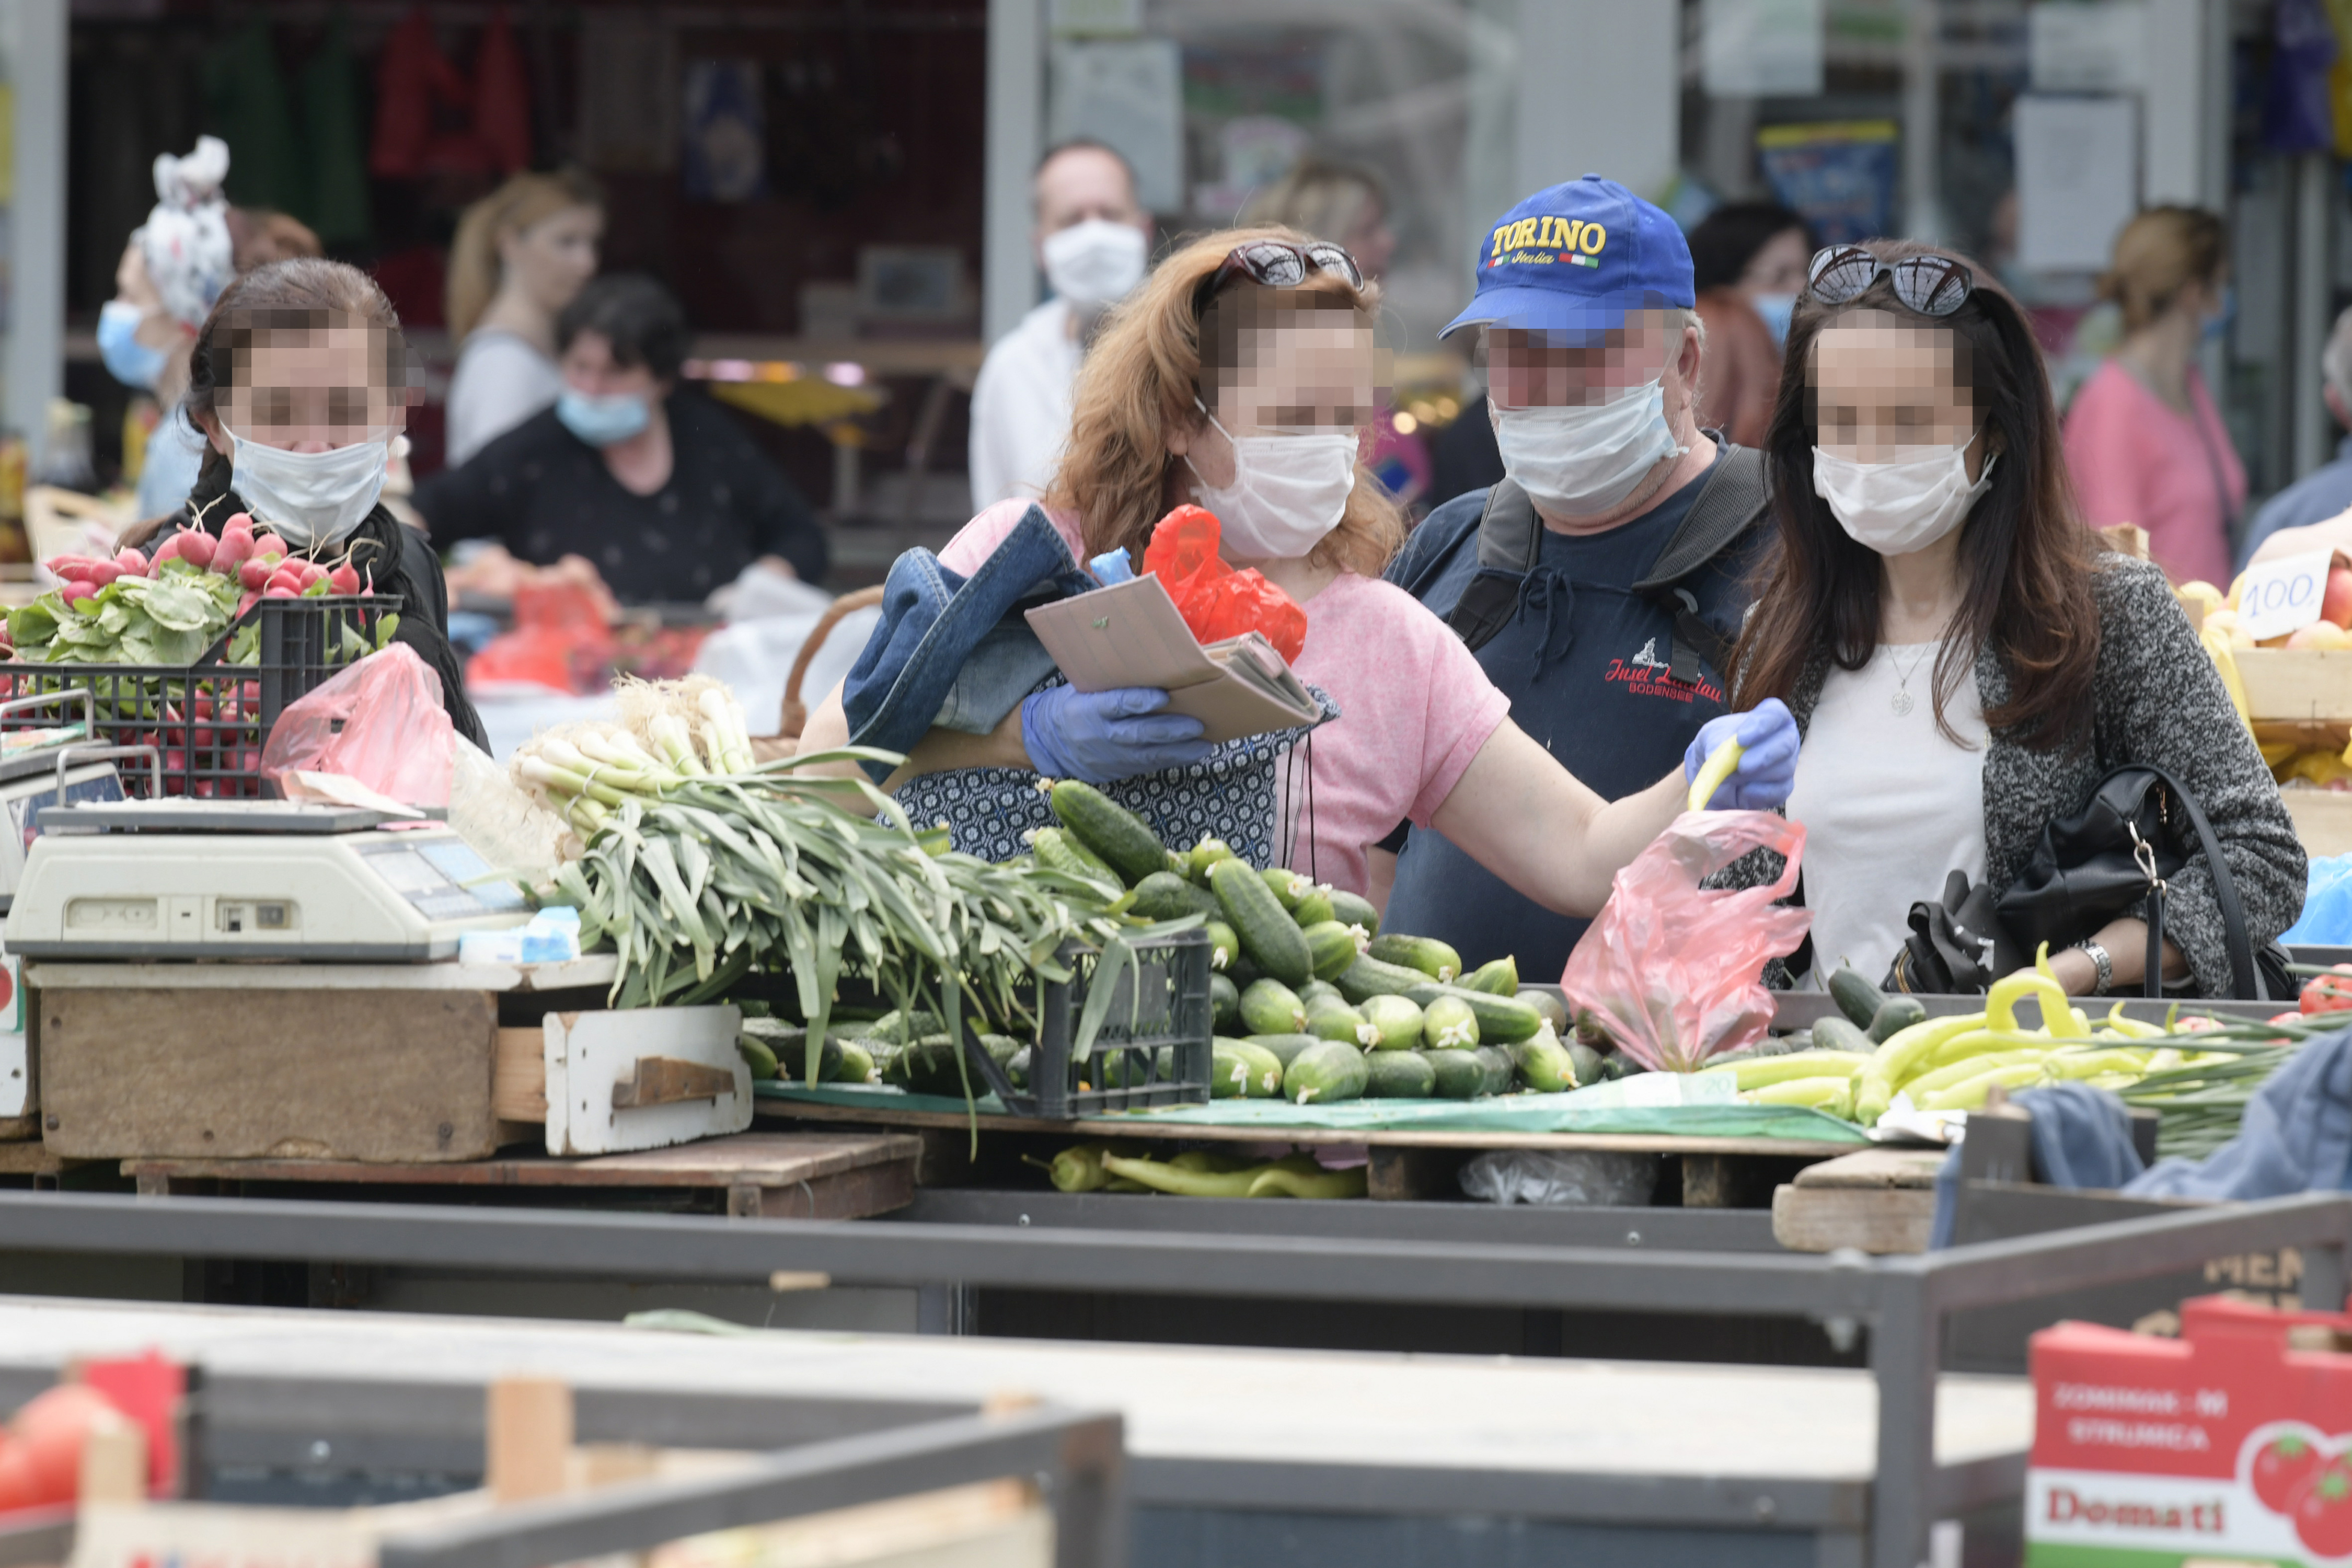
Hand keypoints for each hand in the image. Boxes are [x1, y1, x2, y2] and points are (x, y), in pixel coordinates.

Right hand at [1021, 686, 1209, 783]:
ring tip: (1204, 746)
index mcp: (1088, 708)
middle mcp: (1098, 735)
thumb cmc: (1073, 704)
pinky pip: (1146, 767)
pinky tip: (1190, 755)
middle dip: (1169, 731)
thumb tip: (1152, 666)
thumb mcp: (1084, 688)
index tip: (1164, 695)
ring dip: (1178, 752)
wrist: (1046, 741)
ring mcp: (1107, 757)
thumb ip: (1112, 683)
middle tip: (1197, 725)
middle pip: (1137, 734)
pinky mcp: (1115, 771)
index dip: (1139, 701)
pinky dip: (1170, 761)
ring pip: (1146, 756)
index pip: (1115, 704)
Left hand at [1684, 698, 1799, 809]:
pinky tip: (1742, 792)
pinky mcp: (1781, 789)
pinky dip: (1758, 794)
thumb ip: (1716, 742)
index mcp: (1771, 718)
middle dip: (1763, 756)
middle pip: (1785, 745)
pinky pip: (1778, 792)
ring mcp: (1786, 765)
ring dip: (1753, 776)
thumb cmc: (1716, 746)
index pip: (1775, 714)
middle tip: (1741, 766)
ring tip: (1730, 778)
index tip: (1741, 738)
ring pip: (1782, 770)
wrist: (1713, 773)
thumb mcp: (1710, 738)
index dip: (1762, 725)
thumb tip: (1720, 755)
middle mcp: (1784, 739)